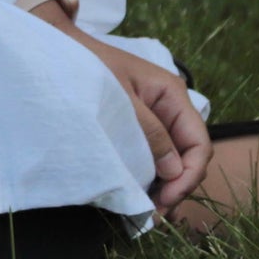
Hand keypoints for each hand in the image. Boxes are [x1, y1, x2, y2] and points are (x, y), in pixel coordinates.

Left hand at [29, 0, 211, 210]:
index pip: (199, 144)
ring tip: (147, 208)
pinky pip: (153, 152)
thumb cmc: (88, 65)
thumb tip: (175, 172)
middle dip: (176, 186)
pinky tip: (139, 189)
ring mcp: (156, 115)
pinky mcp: (139, 123)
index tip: (165, 199)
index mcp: (172, 95)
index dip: (189, 176)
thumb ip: (149, 134)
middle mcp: (170, 106)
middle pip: (188, 155)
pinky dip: (150, 173)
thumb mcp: (119, 100)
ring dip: (164, 184)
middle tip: (154, 213)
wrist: (59, 44)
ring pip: (172, 158)